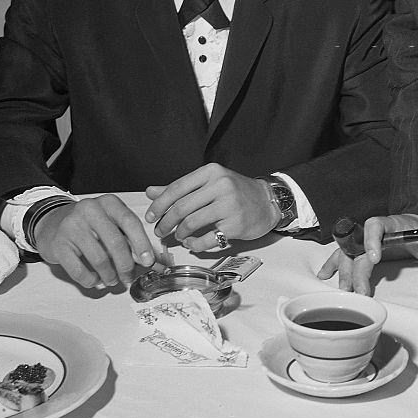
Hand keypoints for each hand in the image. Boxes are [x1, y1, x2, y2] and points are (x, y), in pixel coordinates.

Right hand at [32, 194, 159, 288]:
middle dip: (126, 265)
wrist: (52, 223)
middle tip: (128, 277)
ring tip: (112, 280)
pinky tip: (94, 280)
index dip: (142, 244)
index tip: (148, 261)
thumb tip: (154, 260)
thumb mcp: (110, 223)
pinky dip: (90, 280)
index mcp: (108, 203)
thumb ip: (130, 238)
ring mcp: (72, 226)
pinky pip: (79, 269)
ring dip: (109, 275)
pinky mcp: (58, 244)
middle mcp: (90, 210)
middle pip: (116, 242)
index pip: (130, 222)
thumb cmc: (88, 225)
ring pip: (99, 258)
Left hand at [144, 163, 276, 249]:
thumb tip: (150, 192)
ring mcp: (229, 205)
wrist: (267, 201)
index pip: (177, 188)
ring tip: (178, 236)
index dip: (159, 204)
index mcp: (211, 172)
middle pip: (181, 207)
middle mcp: (220, 185)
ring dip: (179, 233)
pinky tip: (192, 244)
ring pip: (191, 223)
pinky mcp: (235, 224)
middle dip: (165, 222)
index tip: (150, 216)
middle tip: (160, 231)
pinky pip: (207, 238)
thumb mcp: (209, 183)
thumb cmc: (235, 192)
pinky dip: (194, 245)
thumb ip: (180, 188)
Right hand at [318, 214, 417, 295]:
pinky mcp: (365, 249)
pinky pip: (345, 254)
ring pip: (348, 252)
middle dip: (357, 270)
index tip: (375, 258)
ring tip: (343, 290)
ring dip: (343, 271)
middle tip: (361, 292)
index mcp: (394, 224)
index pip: (376, 224)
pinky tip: (325, 274)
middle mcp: (377, 231)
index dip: (371, 240)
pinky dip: (334, 264)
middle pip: (358, 246)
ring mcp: (368, 240)